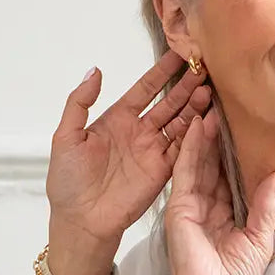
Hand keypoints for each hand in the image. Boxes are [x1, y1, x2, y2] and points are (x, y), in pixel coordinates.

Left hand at [45, 51, 212, 249]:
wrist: (80, 220)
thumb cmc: (67, 180)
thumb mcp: (65, 137)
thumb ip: (79, 103)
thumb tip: (94, 71)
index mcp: (117, 119)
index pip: (145, 89)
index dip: (161, 72)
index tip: (179, 54)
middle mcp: (139, 131)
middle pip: (168, 103)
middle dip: (186, 86)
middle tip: (204, 68)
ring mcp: (153, 150)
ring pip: (180, 122)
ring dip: (194, 107)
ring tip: (209, 91)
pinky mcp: (163, 171)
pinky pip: (183, 148)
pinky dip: (196, 134)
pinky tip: (207, 118)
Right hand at [162, 108, 274, 274]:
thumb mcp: (260, 238)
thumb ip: (265, 205)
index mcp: (226, 215)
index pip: (230, 176)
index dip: (234, 152)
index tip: (241, 126)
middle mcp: (207, 206)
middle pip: (212, 164)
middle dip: (217, 137)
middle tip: (223, 106)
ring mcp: (191, 205)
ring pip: (197, 162)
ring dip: (203, 135)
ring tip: (210, 107)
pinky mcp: (179, 207)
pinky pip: (184, 172)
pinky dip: (189, 149)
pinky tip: (196, 128)